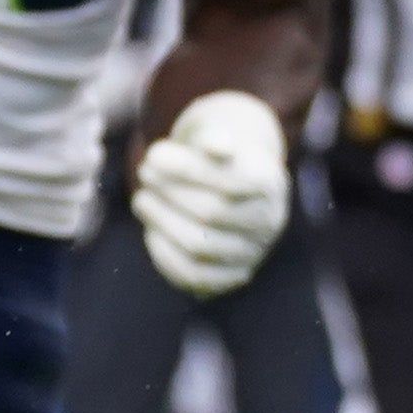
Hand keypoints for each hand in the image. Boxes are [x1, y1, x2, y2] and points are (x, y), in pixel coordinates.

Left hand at [134, 90, 293, 295]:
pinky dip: (166, 257)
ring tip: (143, 201)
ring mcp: (253, 253)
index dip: (185, 168)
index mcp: (270, 183)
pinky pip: (195, 277)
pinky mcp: (232, 275)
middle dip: (169, 193)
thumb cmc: (215, 156)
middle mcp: (269, 222)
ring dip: (162, 223)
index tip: (153, 155)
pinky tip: (152, 233)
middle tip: (145, 175)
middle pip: (211, 214)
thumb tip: (214, 146)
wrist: (234, 186)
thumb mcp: (215, 135)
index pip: (227, 180)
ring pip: (200, 248)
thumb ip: (211, 137)